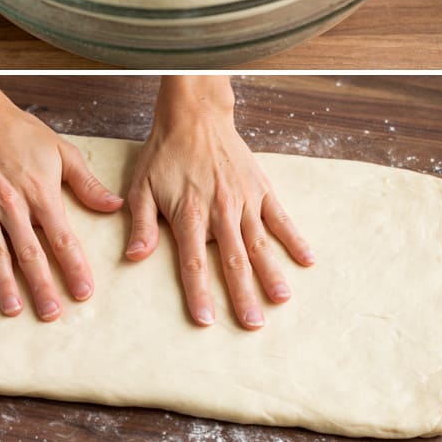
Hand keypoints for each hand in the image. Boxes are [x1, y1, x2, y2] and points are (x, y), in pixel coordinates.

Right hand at [0, 79, 122, 318]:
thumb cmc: (21, 133)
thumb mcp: (63, 152)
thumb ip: (88, 184)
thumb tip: (115, 206)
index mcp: (41, 194)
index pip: (63, 239)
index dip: (74, 267)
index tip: (84, 292)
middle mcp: (11, 205)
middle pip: (30, 253)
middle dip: (42, 286)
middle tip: (52, 314)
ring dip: (3, 283)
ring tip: (13, 309)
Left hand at [125, 77, 312, 328]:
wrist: (195, 117)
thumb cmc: (164, 154)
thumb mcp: (141, 186)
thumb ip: (143, 224)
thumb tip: (135, 257)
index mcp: (190, 214)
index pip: (194, 263)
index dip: (200, 293)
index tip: (207, 321)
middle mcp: (221, 211)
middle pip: (233, 260)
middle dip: (243, 295)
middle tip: (253, 324)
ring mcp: (245, 201)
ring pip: (259, 244)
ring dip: (271, 273)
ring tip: (281, 299)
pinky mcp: (262, 190)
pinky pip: (281, 218)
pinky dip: (294, 239)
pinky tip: (307, 260)